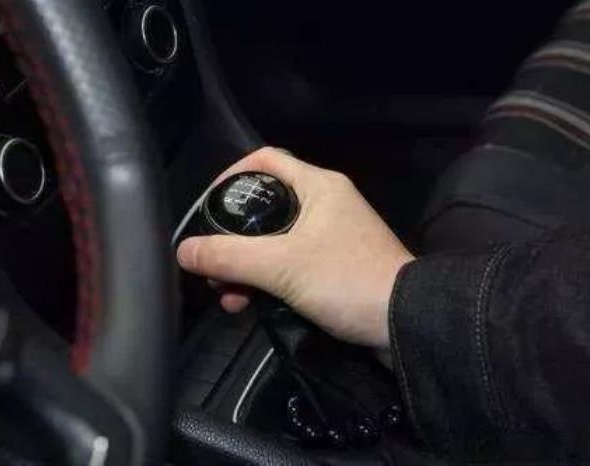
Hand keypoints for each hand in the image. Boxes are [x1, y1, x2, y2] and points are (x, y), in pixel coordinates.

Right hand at [177, 147, 413, 347]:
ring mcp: (333, 237)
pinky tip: (249, 304)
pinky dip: (268, 280)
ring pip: (275, 242)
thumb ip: (228, 256)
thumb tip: (183, 250)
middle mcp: (326, 204)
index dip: (231, 176)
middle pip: (265, 207)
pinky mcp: (336, 266)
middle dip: (233, 238)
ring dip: (246, 267)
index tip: (208, 207)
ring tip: (227, 295)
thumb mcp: (280, 266)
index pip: (265, 161)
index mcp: (318, 186)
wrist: (406, 323)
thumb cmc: (345, 279)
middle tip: (212, 265)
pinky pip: (291, 265)